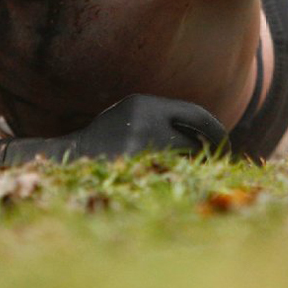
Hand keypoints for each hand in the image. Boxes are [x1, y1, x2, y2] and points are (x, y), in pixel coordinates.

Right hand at [0, 94, 227, 166]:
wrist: (63, 160)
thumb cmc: (103, 142)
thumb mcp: (128, 118)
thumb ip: (160, 120)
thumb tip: (207, 132)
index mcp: (142, 103)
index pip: (194, 113)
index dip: (215, 130)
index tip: (224, 142)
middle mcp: (143, 118)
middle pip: (194, 139)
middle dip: (204, 154)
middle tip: (211, 164)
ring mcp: (137, 144)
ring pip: (183, 160)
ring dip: (188, 170)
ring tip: (181, 174)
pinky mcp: (133, 166)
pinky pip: (167, 176)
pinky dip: (173, 182)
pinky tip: (167, 185)